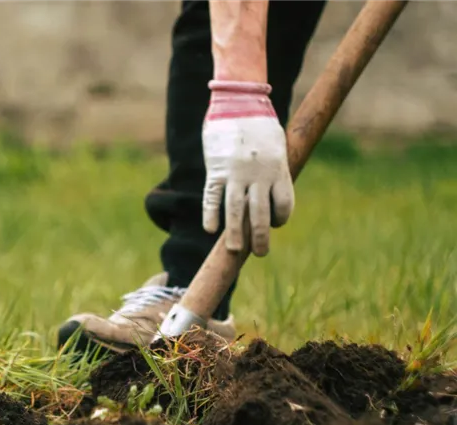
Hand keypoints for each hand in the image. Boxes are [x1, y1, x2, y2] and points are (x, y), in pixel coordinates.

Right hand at [201, 80, 293, 256]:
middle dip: (260, 238)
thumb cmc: (260, 123)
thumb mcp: (277, 144)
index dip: (280, 219)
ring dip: (235, 235)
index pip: (283, 205)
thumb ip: (276, 169)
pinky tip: (210, 230)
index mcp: (278, 169)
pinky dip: (211, 215)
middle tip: (261, 253)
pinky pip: (213, 197)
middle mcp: (259, 175)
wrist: (238, 101)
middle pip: (260, 215)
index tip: (274, 224)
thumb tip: (271, 192)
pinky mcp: (216, 169)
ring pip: (236, 211)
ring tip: (234, 250)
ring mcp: (236, 173)